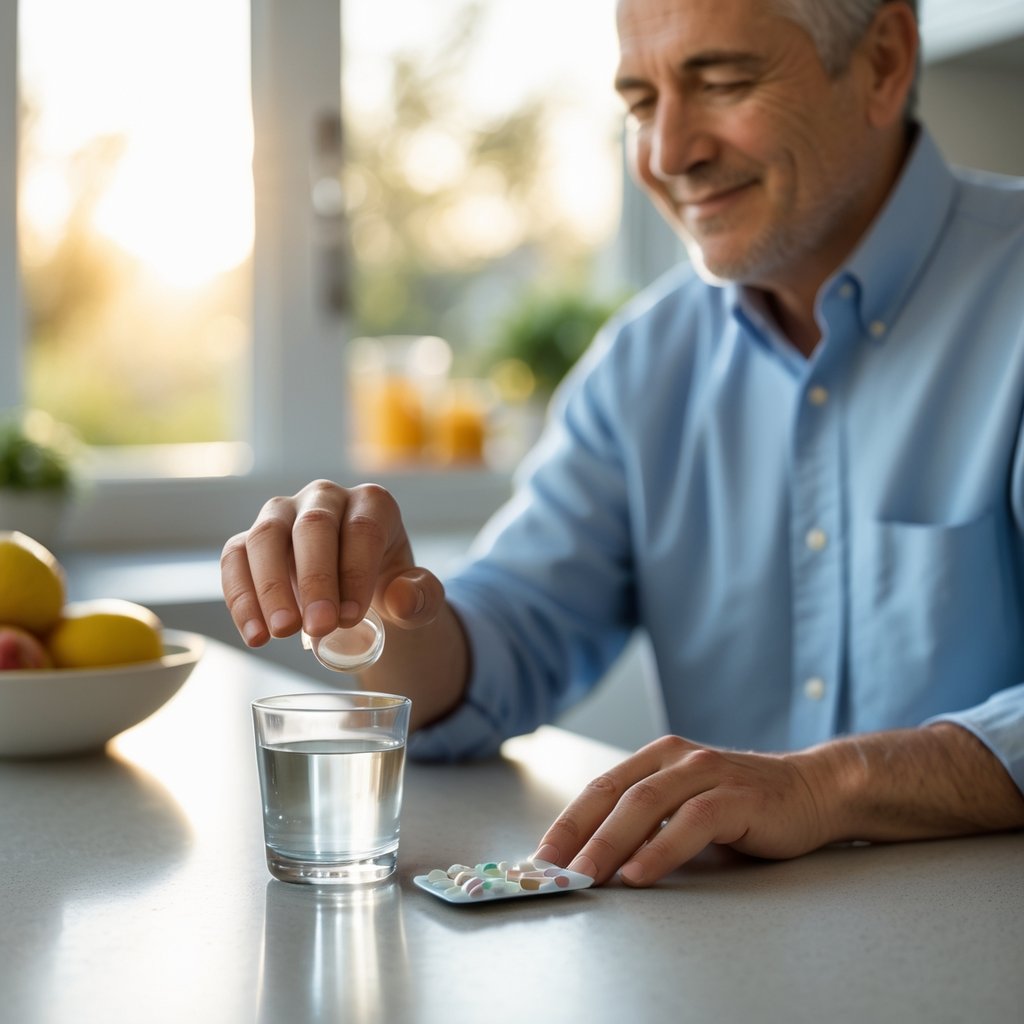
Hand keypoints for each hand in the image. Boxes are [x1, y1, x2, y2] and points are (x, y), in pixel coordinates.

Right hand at [220, 479, 445, 646]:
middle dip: (314, 580)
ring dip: (270, 587)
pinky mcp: (251, 540)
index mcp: (372, 503)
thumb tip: (402, 600)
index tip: (352, 618)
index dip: (356, 573)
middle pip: (313, 527)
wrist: (358, 595)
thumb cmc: (390, 588)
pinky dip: (241, 598)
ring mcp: (283, 514)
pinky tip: (256, 636)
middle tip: (318, 628)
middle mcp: (325, 498)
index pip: (363, 529)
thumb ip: (423, 598)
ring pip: (266, 536)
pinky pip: (235, 559)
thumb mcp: (419, 597)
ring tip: (281, 633)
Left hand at [533, 735, 830, 886]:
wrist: (813, 791)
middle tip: (550, 870)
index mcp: (658, 757)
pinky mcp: (737, 797)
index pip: (600, 789)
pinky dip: (661, 849)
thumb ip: (649, 822)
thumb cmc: (744, 806)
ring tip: (584, 875)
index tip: (541, 858)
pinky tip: (639, 873)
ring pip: (645, 805)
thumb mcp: (686, 806)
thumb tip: (596, 860)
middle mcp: (676, 758)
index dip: (567, 822)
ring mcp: (706, 773)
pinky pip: (691, 822)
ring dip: (609, 843)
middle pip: (614, 795)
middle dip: (577, 834)